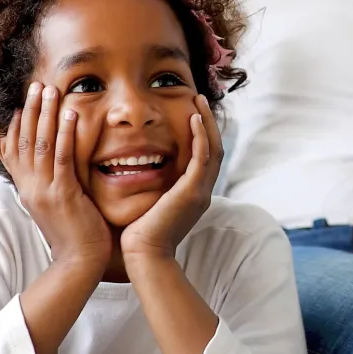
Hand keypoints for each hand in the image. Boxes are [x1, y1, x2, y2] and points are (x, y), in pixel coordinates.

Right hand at [0, 83, 111, 265]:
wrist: (79, 262)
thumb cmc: (73, 233)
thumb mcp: (53, 204)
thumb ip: (47, 183)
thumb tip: (46, 168)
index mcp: (26, 189)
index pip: (12, 152)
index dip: (14, 127)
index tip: (17, 104)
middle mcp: (30, 187)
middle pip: (23, 142)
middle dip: (29, 111)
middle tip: (34, 85)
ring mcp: (44, 190)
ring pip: (40, 145)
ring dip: (45, 114)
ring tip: (49, 90)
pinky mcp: (63, 194)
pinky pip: (62, 157)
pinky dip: (65, 134)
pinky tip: (70, 114)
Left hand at [122, 95, 221, 258]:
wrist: (143, 254)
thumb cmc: (140, 234)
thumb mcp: (150, 204)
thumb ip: (153, 187)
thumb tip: (138, 171)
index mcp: (194, 195)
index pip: (205, 157)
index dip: (201, 133)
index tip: (191, 112)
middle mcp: (202, 192)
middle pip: (214, 148)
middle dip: (207, 122)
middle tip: (198, 99)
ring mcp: (200, 192)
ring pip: (212, 149)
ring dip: (206, 123)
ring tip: (197, 102)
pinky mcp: (192, 192)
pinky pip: (202, 158)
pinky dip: (200, 137)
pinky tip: (192, 120)